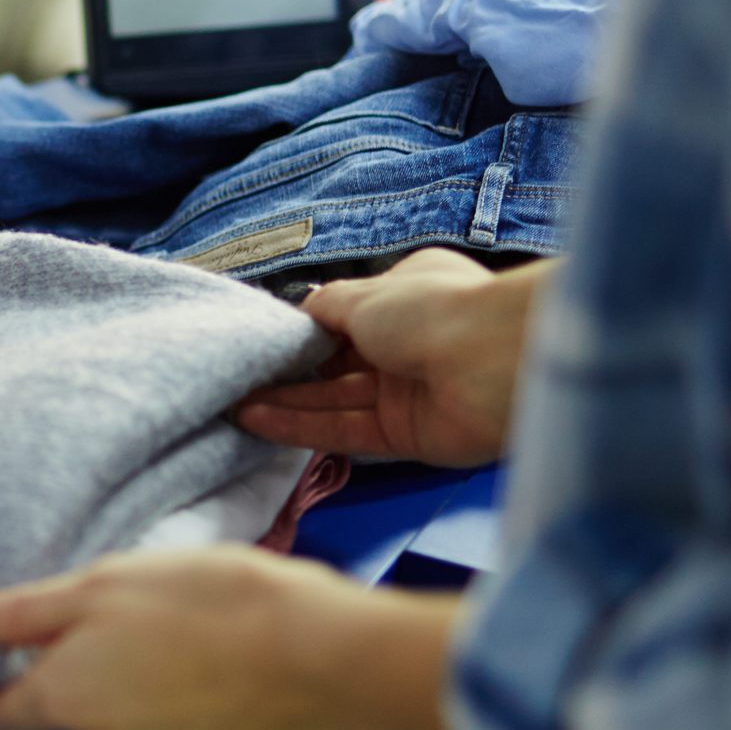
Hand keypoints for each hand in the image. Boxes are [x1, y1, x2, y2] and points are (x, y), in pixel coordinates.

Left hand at [0, 549, 362, 729]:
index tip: (52, 657)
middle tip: (148, 635)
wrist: (320, 652)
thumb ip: (22, 611)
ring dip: (155, 711)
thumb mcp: (103, 583)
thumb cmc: (208, 602)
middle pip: (79, 728)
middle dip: (101, 689)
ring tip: (200, 658)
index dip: (20, 689)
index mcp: (66, 701)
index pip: (5, 721)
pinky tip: (235, 692)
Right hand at [234, 250, 550, 466]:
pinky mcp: (406, 435)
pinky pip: (343, 430)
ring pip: (334, 399)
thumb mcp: (364, 294)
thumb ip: (324, 307)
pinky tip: (256, 420)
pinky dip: (300, 427)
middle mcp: (409, 342)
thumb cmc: (436, 311)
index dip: (303, 328)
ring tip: (232, 403)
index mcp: (408, 295)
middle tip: (237, 378)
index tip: (261, 340)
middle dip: (287, 371)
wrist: (498, 364)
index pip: (345, 315)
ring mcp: (408, 391)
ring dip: (284, 402)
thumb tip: (297, 315)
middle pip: (335, 362)